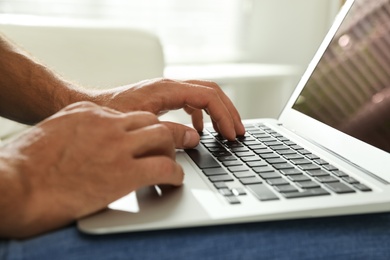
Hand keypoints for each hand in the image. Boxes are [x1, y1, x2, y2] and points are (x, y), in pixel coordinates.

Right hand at [0, 101, 182, 237]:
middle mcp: (105, 122)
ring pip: (163, 135)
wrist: (10, 186)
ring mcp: (117, 144)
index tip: (144, 141)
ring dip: (172, 152)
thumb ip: (76, 138)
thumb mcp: (52, 137)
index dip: (139, 130)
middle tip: (170, 149)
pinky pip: (165, 167)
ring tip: (173, 167)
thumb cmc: (22, 168)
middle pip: (150, 119)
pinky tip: (173, 182)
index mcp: (86, 112)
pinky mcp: (125, 171)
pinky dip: (175, 174)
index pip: (126, 115)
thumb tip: (85, 151)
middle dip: (162, 135)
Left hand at [93, 78, 245, 141]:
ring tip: (227, 130)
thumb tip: (195, 138)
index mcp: (168, 89)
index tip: (232, 133)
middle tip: (239, 131)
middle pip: (211, 92)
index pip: (208, 96)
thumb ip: (169, 132)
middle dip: (228, 111)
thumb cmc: (110, 114)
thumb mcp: (142, 125)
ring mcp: (167, 91)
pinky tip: (200, 129)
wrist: (91, 108)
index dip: (224, 114)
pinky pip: (191, 102)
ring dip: (218, 112)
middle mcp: (170, 86)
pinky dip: (201, 115)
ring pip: (203, 96)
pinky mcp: (163, 99)